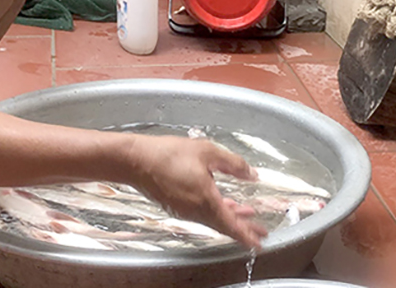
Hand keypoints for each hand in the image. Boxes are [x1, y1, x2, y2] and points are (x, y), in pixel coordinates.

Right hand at [127, 135, 266, 248]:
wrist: (135, 160)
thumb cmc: (167, 154)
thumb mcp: (207, 152)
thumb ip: (233, 164)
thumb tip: (251, 174)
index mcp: (205, 200)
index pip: (231, 224)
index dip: (247, 234)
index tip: (259, 242)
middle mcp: (195, 211)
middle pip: (224, 225)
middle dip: (244, 227)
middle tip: (260, 230)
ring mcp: (184, 210)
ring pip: (213, 219)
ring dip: (230, 217)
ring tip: (246, 212)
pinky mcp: (176, 205)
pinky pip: (201, 213)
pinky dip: (216, 211)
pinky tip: (221, 202)